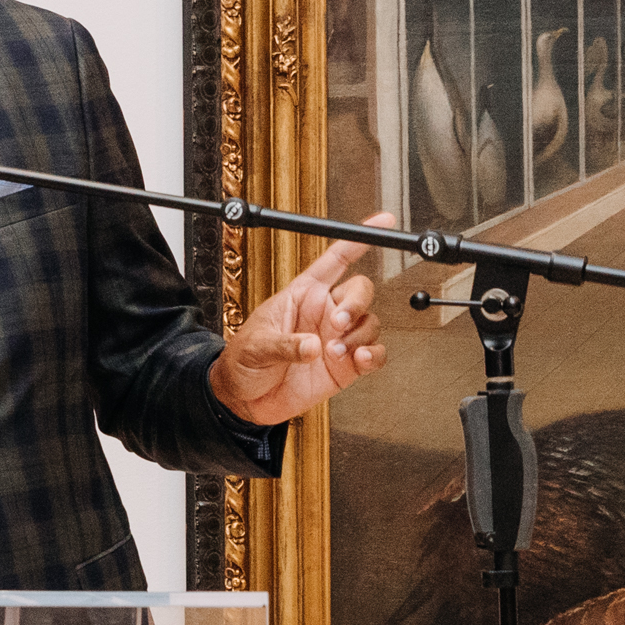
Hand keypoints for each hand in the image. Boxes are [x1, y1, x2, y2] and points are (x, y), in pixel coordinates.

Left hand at [211, 221, 392, 426]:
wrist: (245, 399)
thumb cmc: (244, 362)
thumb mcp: (256, 346)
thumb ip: (285, 345)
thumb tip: (313, 345)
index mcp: (303, 295)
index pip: (335, 260)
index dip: (357, 241)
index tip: (381, 224)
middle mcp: (324, 313)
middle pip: (360, 291)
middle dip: (356, 303)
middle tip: (338, 323)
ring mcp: (337, 338)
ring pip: (370, 322)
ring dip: (359, 336)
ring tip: (335, 352)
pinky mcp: (346, 365)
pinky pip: (373, 353)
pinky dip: (373, 356)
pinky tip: (359, 360)